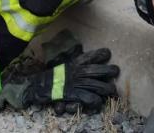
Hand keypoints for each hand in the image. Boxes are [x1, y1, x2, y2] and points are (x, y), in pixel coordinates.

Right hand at [0, 47, 119, 114]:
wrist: (37, 86)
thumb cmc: (52, 76)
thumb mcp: (64, 65)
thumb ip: (74, 62)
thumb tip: (81, 51)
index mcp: (74, 63)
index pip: (89, 56)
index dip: (99, 54)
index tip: (107, 52)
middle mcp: (76, 72)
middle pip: (96, 70)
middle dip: (108, 70)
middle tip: (116, 70)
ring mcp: (75, 83)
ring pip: (96, 85)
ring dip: (106, 88)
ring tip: (112, 91)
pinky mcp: (73, 95)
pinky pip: (88, 98)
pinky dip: (95, 101)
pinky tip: (98, 102)